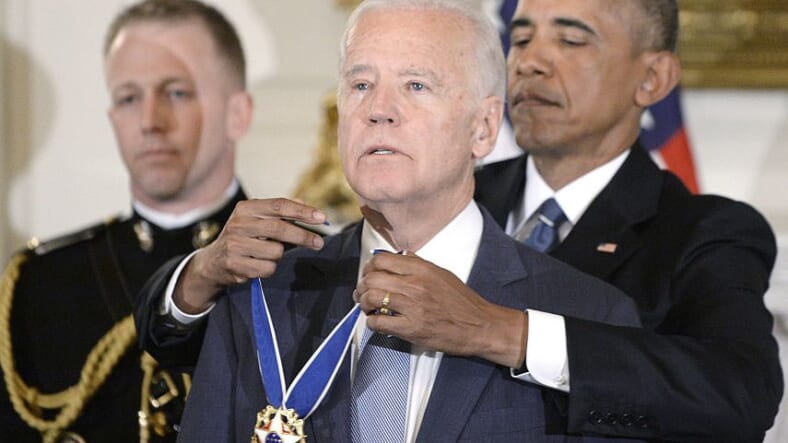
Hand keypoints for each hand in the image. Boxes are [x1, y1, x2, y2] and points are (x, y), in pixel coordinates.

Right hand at [174, 198, 326, 312]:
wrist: (213, 262)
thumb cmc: (244, 237)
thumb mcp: (258, 220)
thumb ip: (281, 212)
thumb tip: (306, 204)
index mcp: (246, 208)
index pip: (279, 205)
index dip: (302, 212)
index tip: (322, 218)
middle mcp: (238, 224)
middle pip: (279, 228)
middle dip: (303, 236)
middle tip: (319, 243)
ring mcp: (234, 244)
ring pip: (275, 251)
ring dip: (279, 255)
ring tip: (266, 254)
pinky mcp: (234, 264)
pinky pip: (267, 268)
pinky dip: (269, 268)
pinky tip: (257, 264)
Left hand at [354, 252, 527, 367]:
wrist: (480, 325)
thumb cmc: (463, 302)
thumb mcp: (442, 273)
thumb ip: (420, 264)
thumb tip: (402, 256)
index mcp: (422, 269)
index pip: (381, 260)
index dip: (369, 267)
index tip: (369, 275)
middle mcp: (415, 284)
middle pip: (372, 278)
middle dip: (362, 286)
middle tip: (363, 293)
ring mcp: (412, 307)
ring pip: (371, 298)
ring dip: (364, 303)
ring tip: (368, 307)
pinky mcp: (411, 328)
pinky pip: (378, 322)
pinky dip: (372, 322)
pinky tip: (378, 322)